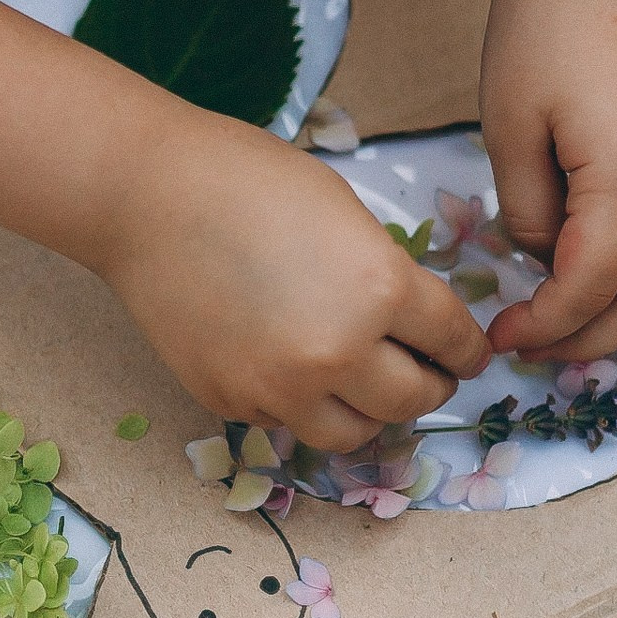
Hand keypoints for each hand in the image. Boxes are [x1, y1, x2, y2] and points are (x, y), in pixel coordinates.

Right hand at [99, 108, 492, 452]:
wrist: (148, 199)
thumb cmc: (248, 183)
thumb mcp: (347, 217)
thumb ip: (384, 276)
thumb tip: (405, 327)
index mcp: (379, 291)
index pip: (453, 343)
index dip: (468, 350)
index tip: (467, 356)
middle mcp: (335, 352)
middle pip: (411, 401)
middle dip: (429, 387)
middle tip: (427, 376)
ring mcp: (278, 387)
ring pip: (351, 434)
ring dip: (368, 413)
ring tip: (362, 388)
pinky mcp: (230, 400)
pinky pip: (285, 421)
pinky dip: (299, 404)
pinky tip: (289, 366)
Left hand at [481, 0, 616, 361]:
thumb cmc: (542, 27)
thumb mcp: (509, 131)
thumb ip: (529, 213)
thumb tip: (548, 259)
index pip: (589, 287)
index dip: (544, 325)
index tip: (503, 337)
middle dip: (591, 338)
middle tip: (538, 352)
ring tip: (571, 329)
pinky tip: (606, 279)